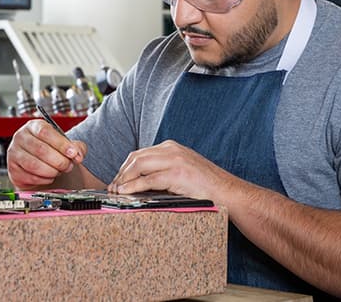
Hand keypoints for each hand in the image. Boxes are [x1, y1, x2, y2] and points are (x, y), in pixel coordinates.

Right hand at [7, 118, 86, 189]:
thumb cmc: (52, 151)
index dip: (61, 144)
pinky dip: (44, 179)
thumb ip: (76, 147)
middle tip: (68, 166)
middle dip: (59, 160)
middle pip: (40, 149)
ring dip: (52, 171)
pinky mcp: (13, 169)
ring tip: (60, 171)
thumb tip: (78, 155)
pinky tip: (50, 176)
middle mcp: (21, 137)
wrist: (39, 165)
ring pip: (34, 165)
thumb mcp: (66, 144)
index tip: (73, 153)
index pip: (45, 132)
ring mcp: (14, 153)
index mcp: (34, 126)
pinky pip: (30, 177)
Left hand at [108, 140, 237, 201]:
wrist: (227, 192)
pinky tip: (125, 193)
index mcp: (172, 147)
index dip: (125, 168)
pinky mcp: (177, 174)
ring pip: (138, 165)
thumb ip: (163, 170)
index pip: (140, 154)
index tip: (117, 181)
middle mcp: (172, 150)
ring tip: (116, 192)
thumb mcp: (182, 171)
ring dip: (123, 179)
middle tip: (113, 188)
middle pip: (135, 157)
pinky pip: (147, 180)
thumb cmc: (206, 186)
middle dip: (120, 173)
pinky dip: (132, 186)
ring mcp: (174, 160)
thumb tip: (140, 182)